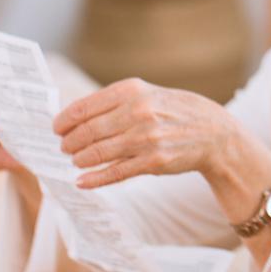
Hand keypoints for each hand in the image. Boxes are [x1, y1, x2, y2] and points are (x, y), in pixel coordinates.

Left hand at [53, 79, 232, 187]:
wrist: (213, 133)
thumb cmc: (175, 112)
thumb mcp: (147, 94)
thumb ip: (115, 102)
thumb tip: (76, 117)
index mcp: (132, 90)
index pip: (84, 107)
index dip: (64, 121)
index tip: (57, 129)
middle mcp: (138, 112)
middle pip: (88, 132)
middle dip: (70, 143)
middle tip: (64, 148)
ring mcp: (145, 138)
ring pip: (98, 153)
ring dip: (80, 159)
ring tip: (75, 161)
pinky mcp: (153, 162)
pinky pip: (115, 173)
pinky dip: (94, 179)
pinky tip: (82, 181)